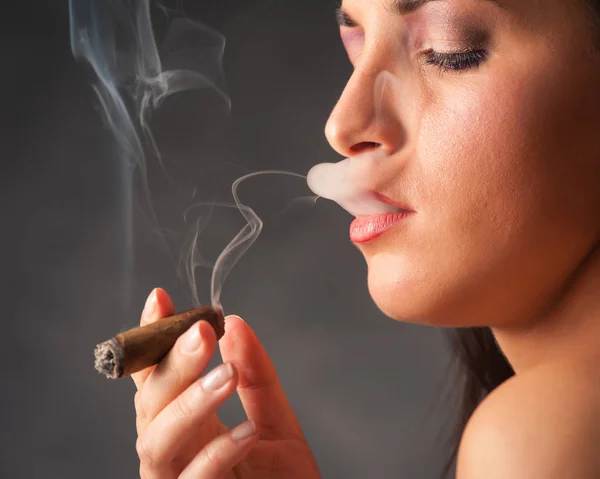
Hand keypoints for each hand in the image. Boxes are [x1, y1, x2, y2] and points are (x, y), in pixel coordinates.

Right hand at [132, 288, 320, 478]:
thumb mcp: (276, 419)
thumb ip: (256, 374)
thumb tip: (235, 323)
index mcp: (189, 425)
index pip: (158, 377)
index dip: (153, 338)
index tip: (161, 299)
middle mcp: (175, 451)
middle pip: (149, 405)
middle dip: (172, 364)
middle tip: (202, 331)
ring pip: (156, 443)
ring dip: (189, 404)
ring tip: (225, 375)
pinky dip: (216, 453)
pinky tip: (247, 431)